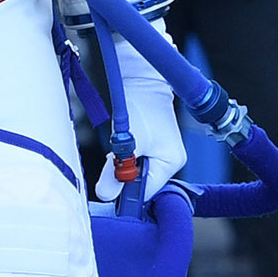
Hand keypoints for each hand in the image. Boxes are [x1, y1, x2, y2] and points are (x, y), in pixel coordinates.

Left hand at [97, 36, 187, 200]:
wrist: (142, 81)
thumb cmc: (140, 107)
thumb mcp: (127, 141)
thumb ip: (117, 170)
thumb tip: (106, 195)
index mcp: (171, 163)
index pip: (147, 192)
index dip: (126, 193)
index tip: (108, 187)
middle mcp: (170, 163)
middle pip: (142, 186)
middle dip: (123, 179)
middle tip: (111, 163)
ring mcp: (162, 157)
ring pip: (136, 176)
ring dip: (121, 169)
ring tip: (117, 150)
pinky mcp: (152, 150)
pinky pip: (135, 166)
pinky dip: (123, 161)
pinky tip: (119, 148)